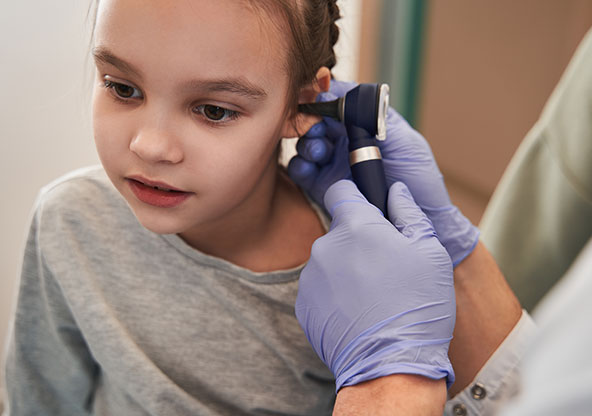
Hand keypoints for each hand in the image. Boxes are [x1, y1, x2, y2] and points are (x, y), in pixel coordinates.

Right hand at [288, 80, 478, 265]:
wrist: (420, 217)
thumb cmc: (418, 177)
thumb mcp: (405, 140)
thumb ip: (377, 116)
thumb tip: (347, 93)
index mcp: (363, 126)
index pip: (337, 105)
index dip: (325, 101)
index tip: (321, 101)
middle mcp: (345, 142)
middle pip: (316, 122)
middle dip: (311, 122)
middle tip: (316, 128)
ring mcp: (333, 164)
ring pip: (306, 145)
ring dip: (307, 144)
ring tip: (319, 152)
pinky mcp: (323, 187)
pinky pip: (302, 172)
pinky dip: (299, 166)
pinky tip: (309, 167)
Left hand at [295, 180, 454, 391]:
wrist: (390, 366)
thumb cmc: (416, 307)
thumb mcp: (430, 252)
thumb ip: (409, 213)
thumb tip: (395, 191)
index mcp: (355, 226)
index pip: (341, 191)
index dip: (355, 196)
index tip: (368, 210)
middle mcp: (325, 247)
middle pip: (340, 231)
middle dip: (359, 241)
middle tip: (385, 267)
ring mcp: (311, 278)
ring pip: (330, 261)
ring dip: (347, 270)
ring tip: (374, 297)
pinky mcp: (304, 306)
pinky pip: (320, 289)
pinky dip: (336, 296)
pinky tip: (358, 313)